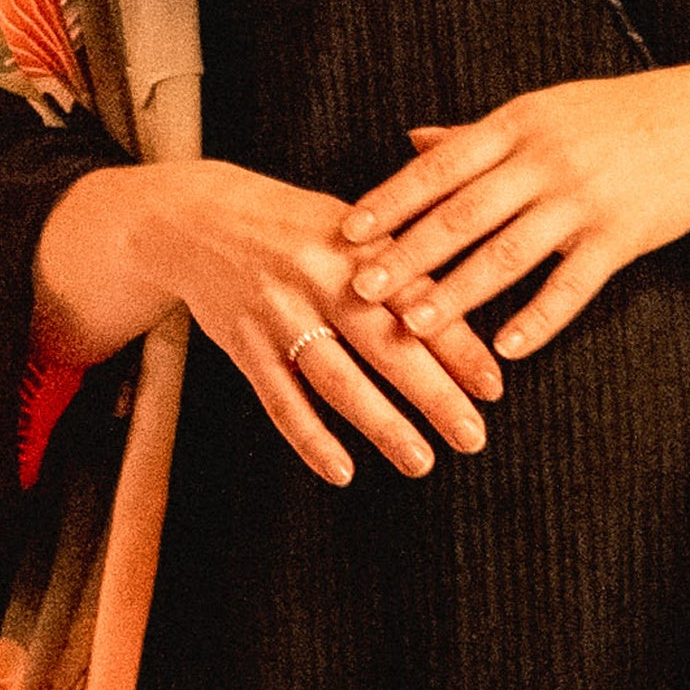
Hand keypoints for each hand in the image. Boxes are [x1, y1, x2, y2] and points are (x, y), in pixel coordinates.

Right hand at [107, 156, 506, 490]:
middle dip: (433, 395)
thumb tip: (468, 308)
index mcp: (357, 247)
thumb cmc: (293, 227)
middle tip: (473, 436)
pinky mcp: (243, 343)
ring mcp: (278, 313)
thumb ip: (403, 261)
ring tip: (421, 461)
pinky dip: (310, 438)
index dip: (459, 346)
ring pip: (336, 379)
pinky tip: (341, 470)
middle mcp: (320, 279)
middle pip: (385, 345)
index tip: (493, 387)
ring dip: (381, 424)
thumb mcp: (350, 226)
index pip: (418, 301)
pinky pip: (280, 399)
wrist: (196, 219)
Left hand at [336, 66, 689, 361]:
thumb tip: (410, 140)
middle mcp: (546, 160)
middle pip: (463, 214)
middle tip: (360, 288)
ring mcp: (585, 200)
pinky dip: (537, 319)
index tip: (347, 231)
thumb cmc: (614, 118)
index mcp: (518, 125)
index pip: (440, 167)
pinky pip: (573, 285)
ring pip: (509, 254)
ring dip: (458, 293)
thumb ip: (475, 134)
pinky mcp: (623, 237)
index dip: (391, 200)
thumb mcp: (542, 111)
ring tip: (415, 325)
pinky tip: (504, 348)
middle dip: (407, 254)